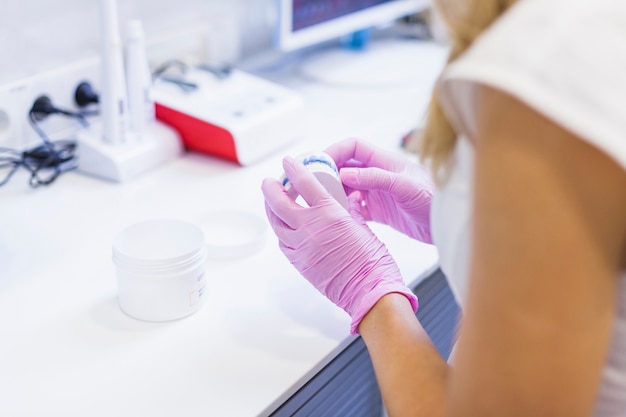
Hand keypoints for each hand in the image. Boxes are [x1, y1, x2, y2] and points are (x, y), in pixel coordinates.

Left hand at [261, 156, 417, 333]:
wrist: (369, 290)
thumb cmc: (372, 261)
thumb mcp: (361, 224)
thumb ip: (347, 210)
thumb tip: (343, 200)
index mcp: (328, 213)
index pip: (303, 183)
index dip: (293, 169)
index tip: (287, 162)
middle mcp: (309, 228)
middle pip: (278, 202)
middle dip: (270, 189)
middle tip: (270, 182)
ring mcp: (301, 247)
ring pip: (276, 224)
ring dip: (271, 210)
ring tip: (272, 203)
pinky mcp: (299, 263)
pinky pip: (282, 243)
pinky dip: (281, 232)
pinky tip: (285, 229)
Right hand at [324, 138, 432, 243]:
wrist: (449, 223)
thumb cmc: (434, 198)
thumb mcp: (404, 186)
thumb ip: (375, 178)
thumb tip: (344, 173)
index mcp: (384, 161)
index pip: (352, 147)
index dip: (334, 151)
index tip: (318, 163)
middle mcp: (378, 174)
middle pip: (345, 167)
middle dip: (329, 174)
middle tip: (315, 186)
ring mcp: (378, 192)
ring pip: (348, 188)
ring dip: (336, 194)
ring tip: (325, 203)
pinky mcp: (380, 211)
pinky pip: (356, 208)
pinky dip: (346, 211)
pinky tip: (341, 217)